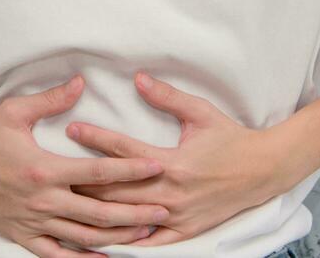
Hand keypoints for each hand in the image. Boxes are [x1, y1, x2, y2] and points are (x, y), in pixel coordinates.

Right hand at [0, 74, 174, 257]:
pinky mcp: (23, 237)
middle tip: (164, 209)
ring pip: (84, 237)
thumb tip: (81, 82)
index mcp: (44, 169)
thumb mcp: (14, 112)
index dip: (130, 169)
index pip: (97, 172)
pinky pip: (57, 255)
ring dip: (117, 238)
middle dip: (135, 212)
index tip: (156, 166)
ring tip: (146, 235)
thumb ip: (51, 99)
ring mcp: (33, 222)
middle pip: (99, 211)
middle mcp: (43, 201)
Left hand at [64, 71, 282, 246]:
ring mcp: (178, 216)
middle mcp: (172, 193)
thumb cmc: (231, 138)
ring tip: (69, 202)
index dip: (96, 138)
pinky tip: (104, 239)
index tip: (72, 128)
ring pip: (129, 217)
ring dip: (98, 210)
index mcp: (174, 163)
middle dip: (85, 180)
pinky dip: (126, 241)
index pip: (125, 151)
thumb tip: (138, 78)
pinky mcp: (185, 231)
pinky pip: (150, 242)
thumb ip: (167, 97)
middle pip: (118, 189)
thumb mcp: (201, 112)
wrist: (263, 170)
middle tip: (57, 170)